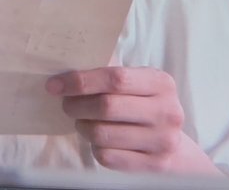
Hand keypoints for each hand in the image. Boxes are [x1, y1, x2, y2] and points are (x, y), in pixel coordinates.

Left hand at [46, 67, 221, 175]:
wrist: (173, 145)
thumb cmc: (144, 106)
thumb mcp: (138, 84)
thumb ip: (110, 72)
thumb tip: (68, 63)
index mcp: (162, 83)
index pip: (115, 78)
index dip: (81, 81)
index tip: (55, 85)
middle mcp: (167, 111)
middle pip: (106, 106)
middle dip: (76, 105)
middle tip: (67, 104)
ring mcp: (162, 140)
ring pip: (102, 133)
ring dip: (83, 127)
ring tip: (83, 122)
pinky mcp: (153, 166)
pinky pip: (106, 156)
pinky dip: (95, 147)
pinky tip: (99, 140)